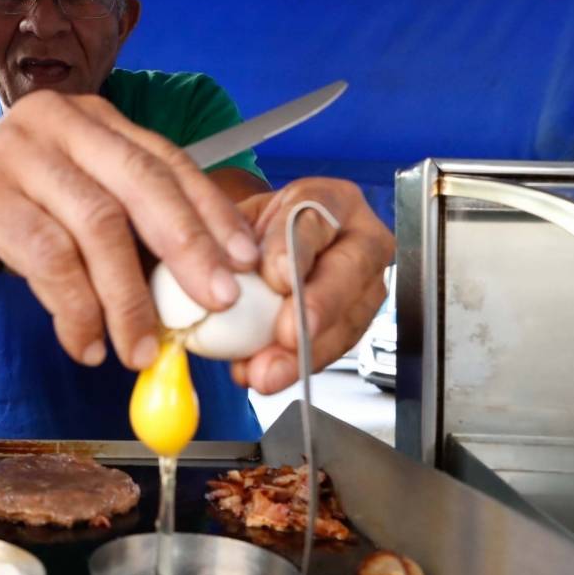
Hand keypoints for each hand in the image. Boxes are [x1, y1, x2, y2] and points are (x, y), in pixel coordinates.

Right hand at [0, 90, 261, 369]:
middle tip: (214, 304)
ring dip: (125, 297)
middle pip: (139, 184)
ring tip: (139, 350)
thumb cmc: (7, 208)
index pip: (166, 161)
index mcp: (93, 121)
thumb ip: (126, 230)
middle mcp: (59, 123)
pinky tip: (85, 342)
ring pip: (94, 225)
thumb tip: (198, 290)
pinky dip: (72, 306)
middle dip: (186, 248)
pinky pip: (44, 255)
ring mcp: (16, 151)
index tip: (244, 262)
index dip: (210, 213)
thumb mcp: (71, 204)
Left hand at [229, 178, 393, 393]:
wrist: (263, 255)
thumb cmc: (253, 234)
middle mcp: (358, 237)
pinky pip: (337, 347)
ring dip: (308, 350)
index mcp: (328, 200)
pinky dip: (301, 365)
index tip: (276, 279)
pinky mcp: (357, 321)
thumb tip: (207, 276)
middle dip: (317, 306)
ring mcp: (366, 282)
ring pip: (350, 316)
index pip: (316, 217)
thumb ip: (225, 243)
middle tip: (288, 335)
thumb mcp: (233, 224)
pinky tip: (272, 374)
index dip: (295, 250)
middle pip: (349, 269)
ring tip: (270, 370)